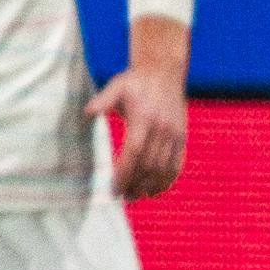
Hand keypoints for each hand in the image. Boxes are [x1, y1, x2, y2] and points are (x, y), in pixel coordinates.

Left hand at [88, 21, 189, 200]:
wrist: (164, 72)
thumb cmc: (135, 81)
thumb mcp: (116, 86)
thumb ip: (103, 100)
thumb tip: (88, 112)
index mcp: (144, 119)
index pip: (134, 153)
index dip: (125, 173)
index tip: (114, 188)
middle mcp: (162, 129)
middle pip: (149, 165)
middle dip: (136, 184)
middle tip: (123, 197)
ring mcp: (175, 134)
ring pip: (164, 168)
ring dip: (151, 186)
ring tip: (137, 196)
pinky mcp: (182, 137)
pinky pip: (177, 164)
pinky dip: (168, 179)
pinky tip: (157, 189)